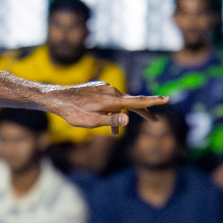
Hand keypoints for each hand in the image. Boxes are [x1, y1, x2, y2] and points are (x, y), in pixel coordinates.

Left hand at [45, 82, 166, 130]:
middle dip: (141, 113)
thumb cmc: (72, 112)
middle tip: (155, 121)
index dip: (152, 102)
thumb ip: (110, 121)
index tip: (166, 99)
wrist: (56, 98)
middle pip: (131, 102)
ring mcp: (104, 88)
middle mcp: (110, 90)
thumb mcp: (91, 121)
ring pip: (118, 103)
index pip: (136, 101)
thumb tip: (128, 119)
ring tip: (114, 135)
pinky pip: (110, 100)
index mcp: (111, 100)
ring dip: (118, 117)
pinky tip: (103, 118)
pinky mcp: (98, 87)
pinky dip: (111, 111)